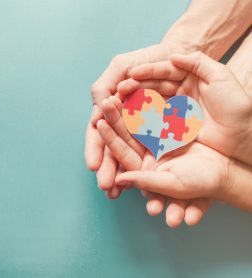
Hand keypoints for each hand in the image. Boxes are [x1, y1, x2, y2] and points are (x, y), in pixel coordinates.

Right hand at [85, 43, 180, 197]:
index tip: (92, 165)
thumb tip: (96, 110)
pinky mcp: (165, 134)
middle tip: (104, 186)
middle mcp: (127, 124)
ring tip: (116, 192)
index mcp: (114, 110)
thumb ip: (105, 85)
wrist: (180, 56)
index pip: (100, 133)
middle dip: (108, 168)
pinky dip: (147, 169)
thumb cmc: (149, 58)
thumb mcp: (122, 66)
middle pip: (114, 149)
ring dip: (123, 175)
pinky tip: (142, 185)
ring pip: (131, 156)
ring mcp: (146, 131)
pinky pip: (155, 153)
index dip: (95, 149)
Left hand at [97, 97, 211, 226]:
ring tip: (118, 92)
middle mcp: (147, 154)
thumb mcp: (172, 184)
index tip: (99, 122)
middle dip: (116, 118)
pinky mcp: (169, 131)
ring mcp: (158, 142)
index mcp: (144, 169)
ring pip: (139, 123)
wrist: (225, 172)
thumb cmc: (201, 183)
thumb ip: (145, 182)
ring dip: (129, 109)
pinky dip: (148, 105)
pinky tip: (138, 92)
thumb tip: (120, 180)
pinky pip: (156, 116)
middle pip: (127, 135)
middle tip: (105, 101)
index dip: (110, 138)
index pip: (122, 152)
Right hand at [118, 51, 251, 164]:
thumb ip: (197, 61)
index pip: (165, 71)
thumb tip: (173, 54)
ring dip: (135, 102)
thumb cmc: (236, 105)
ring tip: (119, 101)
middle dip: (136, 87)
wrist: (243, 135)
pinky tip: (130, 115)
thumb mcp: (220, 76)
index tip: (132, 73)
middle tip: (120, 89)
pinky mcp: (174, 126)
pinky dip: (142, 117)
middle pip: (154, 86)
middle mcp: (180, 92)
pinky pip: (155, 119)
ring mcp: (176, 109)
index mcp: (190, 78)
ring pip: (152, 102)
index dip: (148, 72)